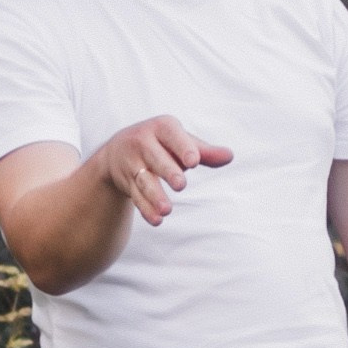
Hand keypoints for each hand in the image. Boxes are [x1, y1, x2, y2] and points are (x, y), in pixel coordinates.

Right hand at [94, 113, 232, 227]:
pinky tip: (157, 220)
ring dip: (155, 196)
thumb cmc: (161, 145)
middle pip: (156, 159)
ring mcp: (132, 163)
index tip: (194, 161)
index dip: (183, 148)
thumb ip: (205, 152)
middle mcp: (143, 142)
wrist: (118, 151)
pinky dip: (146, 209)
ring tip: (167, 210)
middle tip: (181, 185)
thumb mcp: (180, 142)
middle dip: (168, 171)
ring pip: (145, 181)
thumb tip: (230, 156)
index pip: (172, 135)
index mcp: (162, 128)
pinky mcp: (126, 182)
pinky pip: (136, 196)